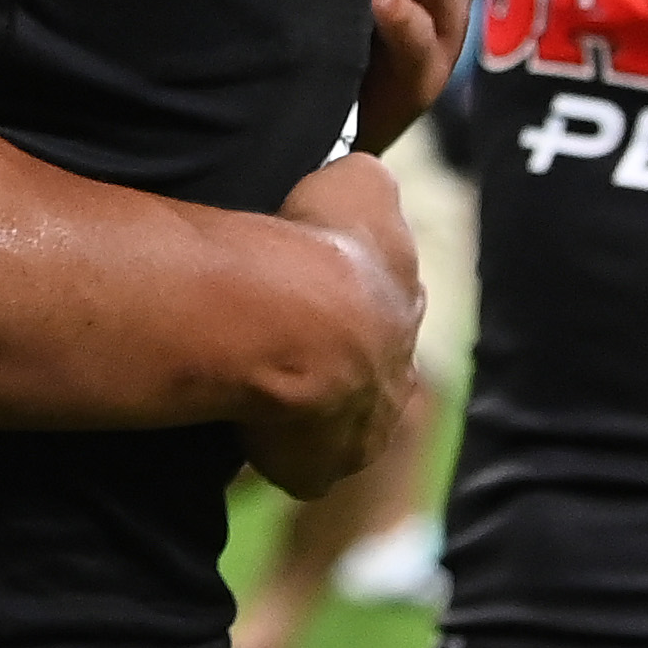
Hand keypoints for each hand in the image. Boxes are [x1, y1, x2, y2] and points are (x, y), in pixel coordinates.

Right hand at [243, 152, 421, 497]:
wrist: (297, 322)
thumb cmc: (323, 246)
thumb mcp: (360, 182)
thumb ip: (366, 182)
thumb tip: (357, 177)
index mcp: (404, 305)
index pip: (383, 305)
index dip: (345, 298)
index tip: (307, 290)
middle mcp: (397, 375)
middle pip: (367, 372)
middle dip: (335, 362)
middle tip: (281, 345)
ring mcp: (364, 431)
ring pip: (336, 423)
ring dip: (305, 410)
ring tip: (257, 390)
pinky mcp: (321, 471)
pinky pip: (297, 466)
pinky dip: (274, 452)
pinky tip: (243, 427)